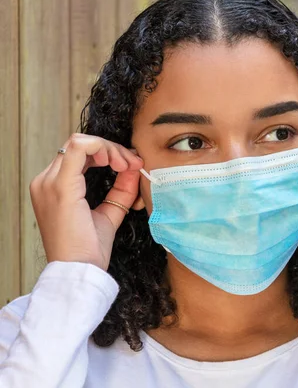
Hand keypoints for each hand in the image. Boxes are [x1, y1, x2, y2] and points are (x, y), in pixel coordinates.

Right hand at [29, 133, 142, 270]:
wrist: (79, 272)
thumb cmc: (89, 250)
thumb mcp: (110, 213)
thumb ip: (121, 190)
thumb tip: (134, 167)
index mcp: (53, 187)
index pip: (80, 154)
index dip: (108, 153)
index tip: (131, 165)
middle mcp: (46, 181)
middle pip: (80, 145)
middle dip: (112, 149)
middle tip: (134, 164)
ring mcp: (49, 182)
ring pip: (80, 142)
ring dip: (111, 149)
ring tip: (129, 165)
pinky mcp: (61, 187)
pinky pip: (79, 147)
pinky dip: (104, 148)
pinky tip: (121, 164)